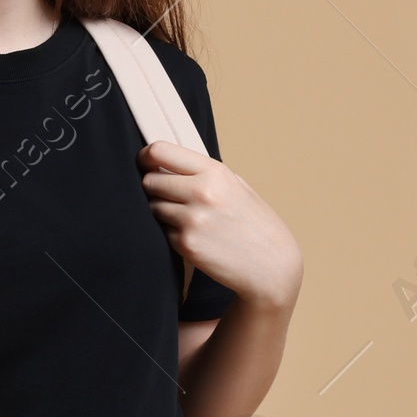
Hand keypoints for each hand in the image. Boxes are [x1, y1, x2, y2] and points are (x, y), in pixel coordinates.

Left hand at [138, 141, 302, 311]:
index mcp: (214, 171)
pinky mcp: (186, 245)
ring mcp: (192, 220)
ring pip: (153, 208)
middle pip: (150, 181)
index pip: (160, 151)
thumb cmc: (254, 224)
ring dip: (162, 212)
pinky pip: (162, 233)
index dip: (145, 157)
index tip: (145, 164)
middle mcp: (201, 192)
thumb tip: (166, 163)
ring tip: (188, 219)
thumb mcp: (236, 186)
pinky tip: (196, 238)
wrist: (271, 266)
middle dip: (153, 188)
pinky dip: (172, 234)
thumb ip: (203, 173)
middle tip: (168, 197)